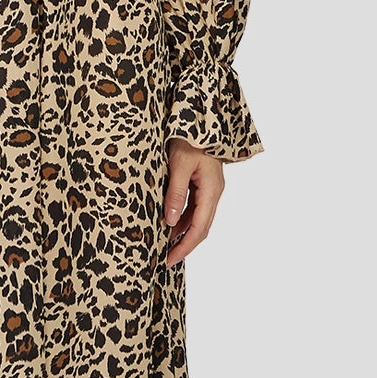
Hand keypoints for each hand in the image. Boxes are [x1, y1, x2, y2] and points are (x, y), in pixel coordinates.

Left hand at [163, 140, 223, 266]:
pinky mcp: (202, 183)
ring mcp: (208, 188)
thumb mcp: (179, 164)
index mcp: (211, 190)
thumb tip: (170, 222)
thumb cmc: (189, 137)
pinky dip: (181, 218)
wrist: (199, 117)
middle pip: (201, 227)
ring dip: (182, 233)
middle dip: (184, 245)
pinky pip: (193, 207)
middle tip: (165, 260)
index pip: (199, 228)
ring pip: (197, 218)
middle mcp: (213, 192)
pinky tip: (168, 223)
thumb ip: (175, 193)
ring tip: (164, 245)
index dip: (185, 247)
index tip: (170, 260)